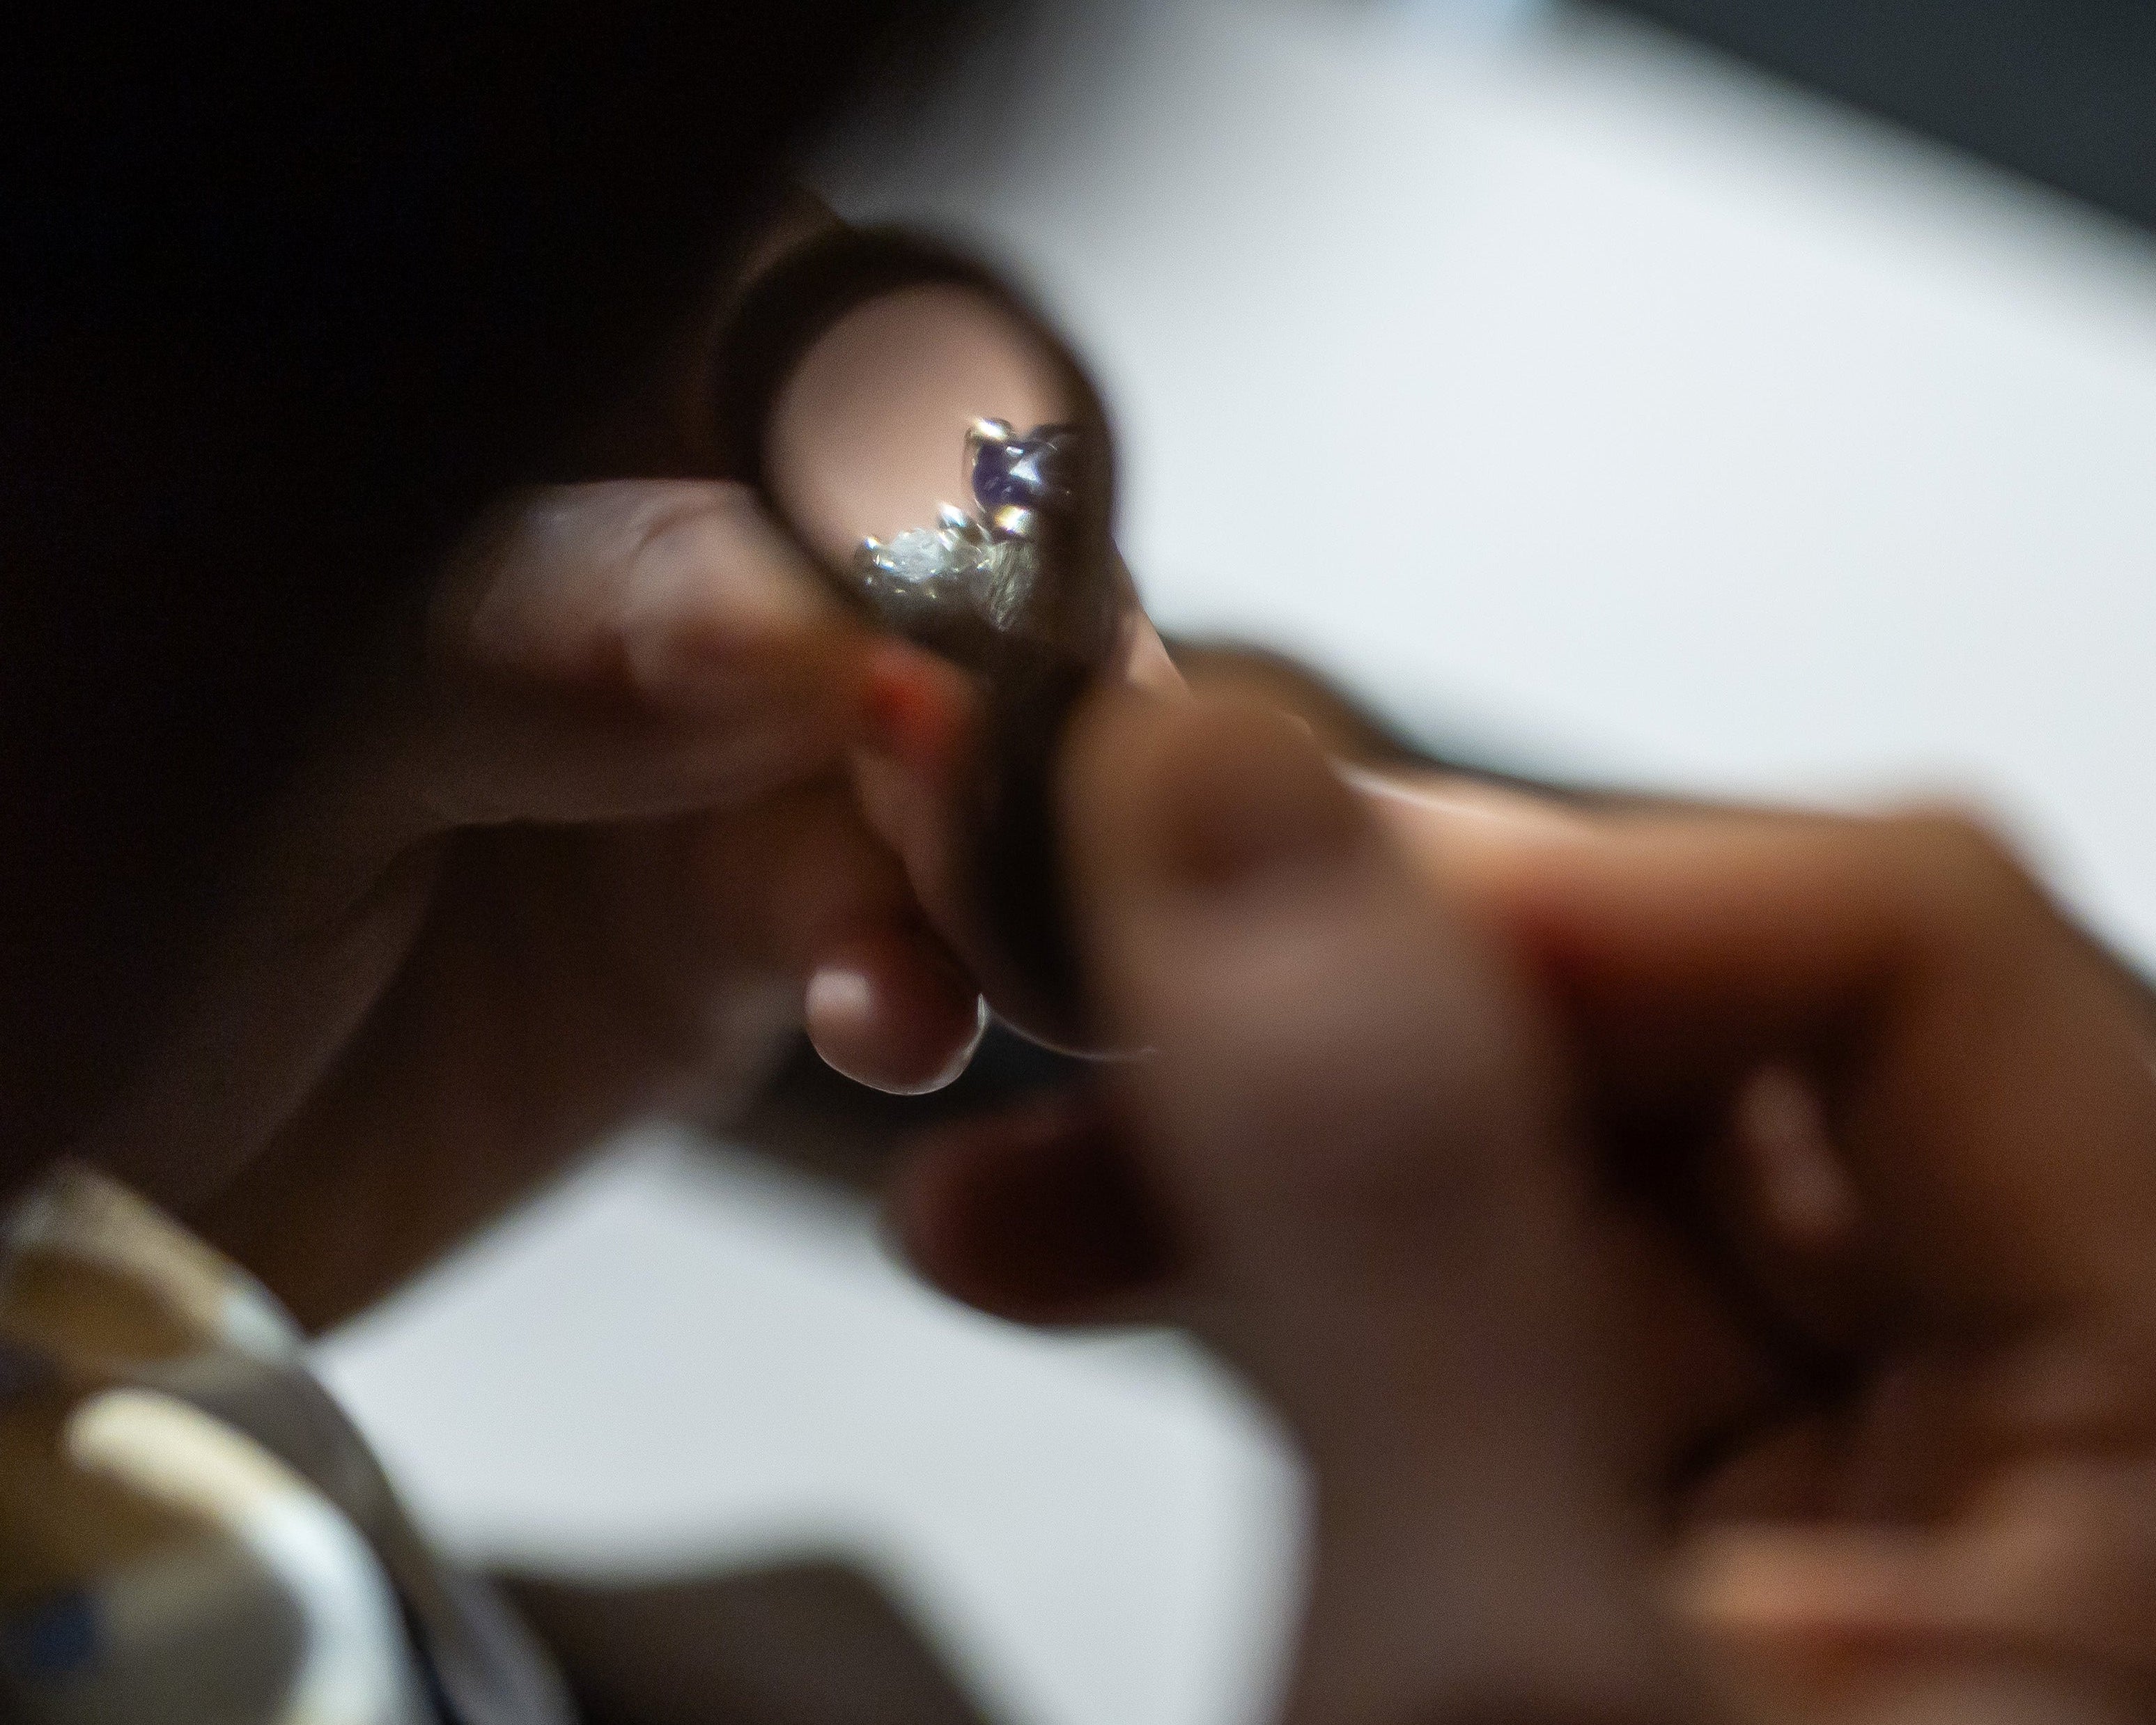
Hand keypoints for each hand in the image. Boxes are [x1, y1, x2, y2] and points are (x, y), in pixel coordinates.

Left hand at [98, 477, 1028, 1328]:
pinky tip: (892, 1016)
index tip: (953, 541)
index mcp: (515, 417)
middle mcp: (635, 564)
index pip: (778, 326)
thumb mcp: (263, 724)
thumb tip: (789, 614)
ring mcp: (704, 748)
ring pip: (936, 740)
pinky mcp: (742, 923)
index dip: (899, 413)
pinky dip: (932, 973)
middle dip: (987, 641)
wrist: (80, 1189)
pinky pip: (897, 925)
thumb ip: (521, 640)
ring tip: (961, 913)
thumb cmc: (82, 903)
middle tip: (982, 758)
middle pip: (909, 537)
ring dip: (985, 824)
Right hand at [895, 693, 2155, 1724]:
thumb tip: (1236, 789)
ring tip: (996, 1135)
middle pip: (1704, 1026)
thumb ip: (1380, 1203)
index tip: (1233, 874)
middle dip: (1350, 972)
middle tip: (1073, 936)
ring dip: (1259, 1109)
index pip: (1904, 948)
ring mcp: (1842, 1486)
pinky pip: (1460, 1288)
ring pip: (1546, 1142)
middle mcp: (2052, 1438)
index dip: (1554, 875)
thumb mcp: (1486, 1687)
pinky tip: (1035, 1239)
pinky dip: (1252, 1248)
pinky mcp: (1651, 1538)